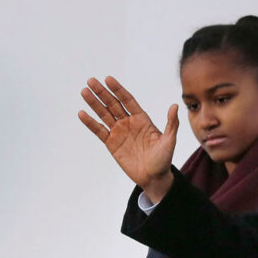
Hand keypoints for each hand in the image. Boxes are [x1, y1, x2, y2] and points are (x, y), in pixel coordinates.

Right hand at [78, 76, 178, 203]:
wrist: (153, 178)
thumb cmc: (163, 159)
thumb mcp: (169, 141)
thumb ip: (171, 123)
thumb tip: (175, 106)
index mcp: (141, 118)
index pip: (127, 100)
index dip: (118, 89)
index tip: (108, 79)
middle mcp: (128, 122)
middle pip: (113, 103)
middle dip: (102, 92)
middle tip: (91, 81)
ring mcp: (119, 132)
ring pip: (104, 114)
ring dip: (94, 103)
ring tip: (84, 91)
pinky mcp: (111, 144)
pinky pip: (99, 131)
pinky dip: (90, 123)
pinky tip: (82, 113)